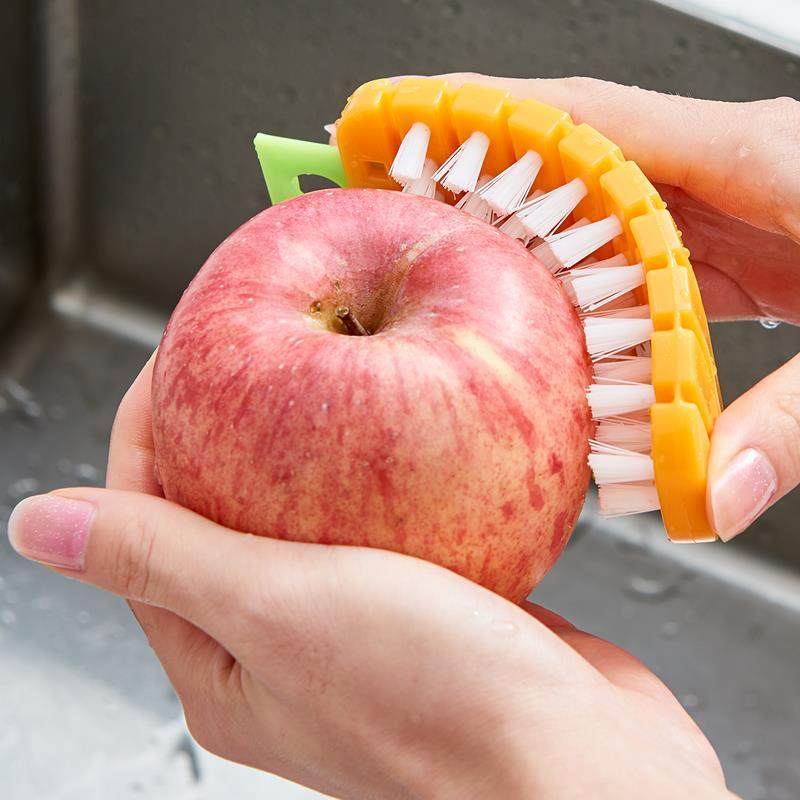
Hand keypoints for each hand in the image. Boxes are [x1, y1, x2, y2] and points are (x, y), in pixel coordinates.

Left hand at [7, 356, 731, 798]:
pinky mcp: (426, 603)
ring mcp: (354, 623)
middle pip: (223, 508)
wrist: (583, 762)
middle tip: (250, 342)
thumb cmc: (436, 704)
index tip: (179, 347)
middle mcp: (280, 647)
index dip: (151, 424)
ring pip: (309, 509)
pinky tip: (402, 425)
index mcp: (221, 662)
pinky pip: (385, 520)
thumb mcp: (281, 612)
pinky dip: (385, 469)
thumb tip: (37, 525)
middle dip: (229, 423)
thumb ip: (165, 560)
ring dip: (312, 442)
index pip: (144, 522)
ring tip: (323, 365)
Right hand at [398, 73, 799, 541]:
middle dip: (471, 170)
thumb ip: (787, 420)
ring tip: (437, 247)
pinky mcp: (732, 242)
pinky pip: (628, 243)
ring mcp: (722, 205)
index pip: (586, 121)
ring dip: (513, 222)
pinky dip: (572, 266)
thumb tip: (706, 490)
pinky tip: (537, 301)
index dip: (484, 115)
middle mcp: (723, 171)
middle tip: (388, 192)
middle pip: (570, 159)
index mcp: (751, 160)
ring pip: (591, 203)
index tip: (403, 115)